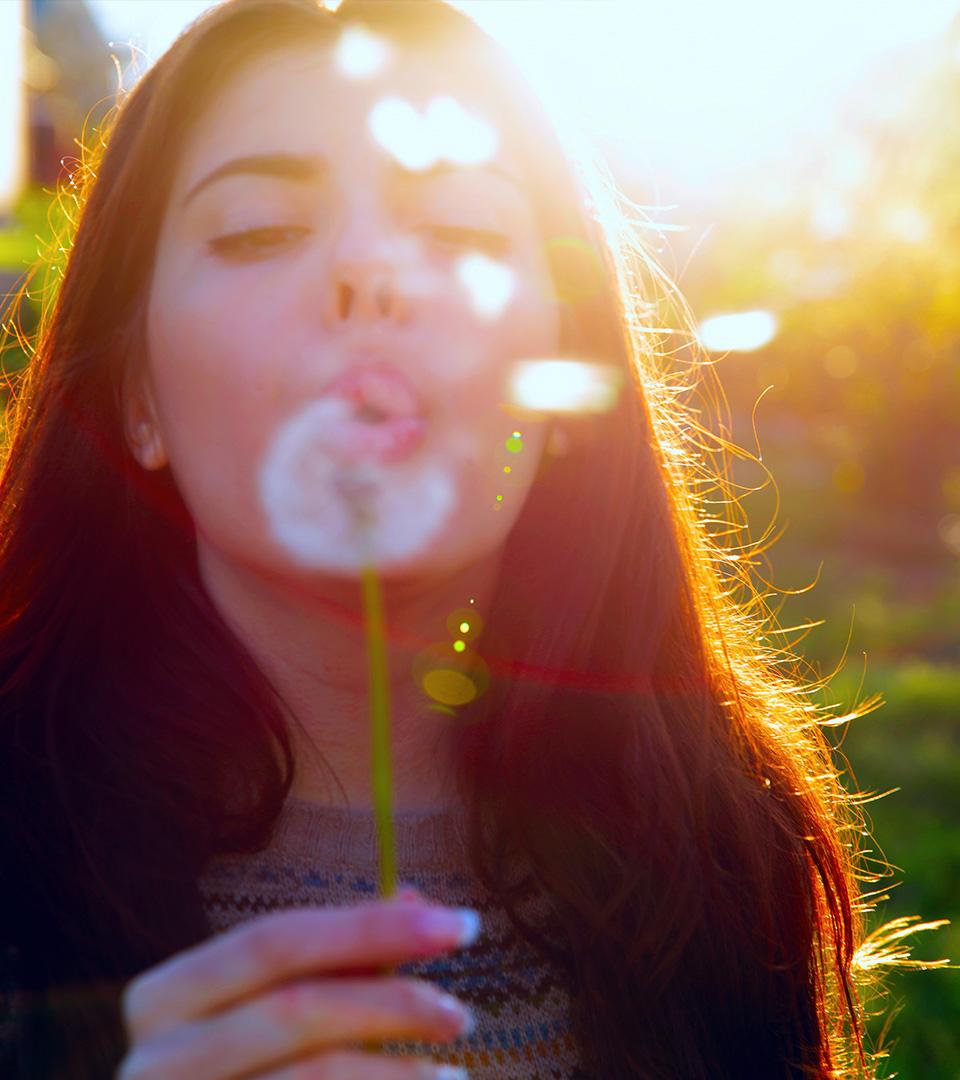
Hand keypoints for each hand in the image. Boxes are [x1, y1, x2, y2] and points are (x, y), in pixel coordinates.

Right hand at [116, 890, 477, 1078]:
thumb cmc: (246, 1077)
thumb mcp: (278, 1008)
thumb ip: (339, 956)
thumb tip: (421, 903)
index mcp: (166, 996)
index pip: (275, 939)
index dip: (370, 926)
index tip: (459, 925)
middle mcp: (153, 1060)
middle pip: (295, 1008)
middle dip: (391, 1001)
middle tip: (459, 1013)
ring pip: (310, 1077)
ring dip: (395, 1072)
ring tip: (451, 1073)